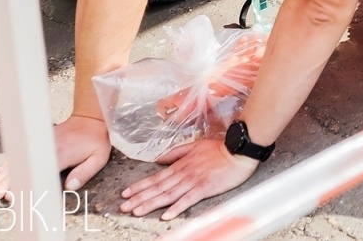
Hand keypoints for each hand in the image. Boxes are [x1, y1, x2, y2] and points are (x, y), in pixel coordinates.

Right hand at [0, 115, 111, 201]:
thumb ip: (84, 172)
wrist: (90, 118)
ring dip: (1, 176)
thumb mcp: (98, 157)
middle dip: (5, 183)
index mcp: (59, 155)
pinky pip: (19, 155)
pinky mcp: (36, 143)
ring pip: (16, 161)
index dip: (23, 184)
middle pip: (21, 168)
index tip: (11, 194)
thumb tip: (70, 187)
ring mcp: (38, 145)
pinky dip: (7, 166)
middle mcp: (44, 149)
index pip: (37, 172)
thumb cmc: (95, 139)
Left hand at [119, 138, 259, 219]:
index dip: (140, 186)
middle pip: (158, 188)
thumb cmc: (219, 148)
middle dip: (139, 198)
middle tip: (124, 207)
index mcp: (180, 165)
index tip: (126, 193)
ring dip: (151, 204)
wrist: (238, 150)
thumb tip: (160, 159)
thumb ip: (176, 153)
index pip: (156, 177)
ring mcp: (193, 181)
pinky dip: (176, 208)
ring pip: (168, 195)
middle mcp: (183, 174)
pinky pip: (188, 200)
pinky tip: (166, 215)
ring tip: (137, 211)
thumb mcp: (194, 146)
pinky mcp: (204, 188)